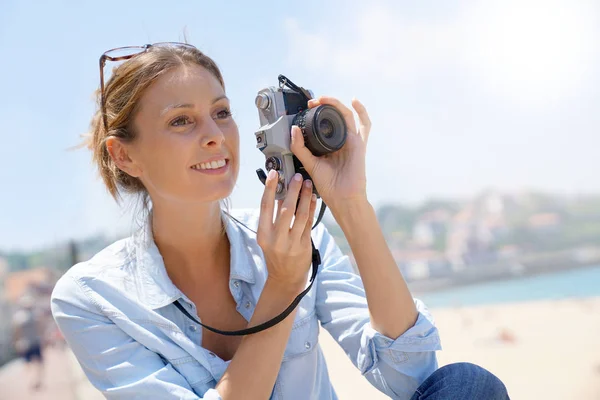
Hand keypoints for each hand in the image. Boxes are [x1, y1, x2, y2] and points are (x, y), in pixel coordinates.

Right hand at [257, 170, 317, 293]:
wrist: (285, 278)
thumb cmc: (275, 255)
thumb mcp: (268, 238)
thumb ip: (272, 219)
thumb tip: (279, 194)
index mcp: (262, 235)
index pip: (265, 207)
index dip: (269, 189)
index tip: (274, 174)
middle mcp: (275, 239)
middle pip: (285, 209)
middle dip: (292, 190)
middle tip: (297, 176)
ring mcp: (291, 243)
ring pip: (300, 215)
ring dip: (305, 197)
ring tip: (308, 184)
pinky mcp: (304, 246)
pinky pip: (309, 223)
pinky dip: (312, 209)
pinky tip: (313, 198)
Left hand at [290, 96, 371, 207]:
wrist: (342, 198)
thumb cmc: (329, 186)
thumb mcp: (309, 164)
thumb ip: (300, 148)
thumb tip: (293, 130)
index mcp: (329, 146)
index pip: (323, 124)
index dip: (315, 114)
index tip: (305, 109)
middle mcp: (340, 141)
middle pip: (334, 116)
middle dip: (323, 106)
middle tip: (312, 103)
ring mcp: (351, 141)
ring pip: (346, 116)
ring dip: (336, 104)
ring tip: (324, 99)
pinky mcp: (359, 144)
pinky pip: (364, 125)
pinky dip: (362, 112)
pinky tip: (355, 102)